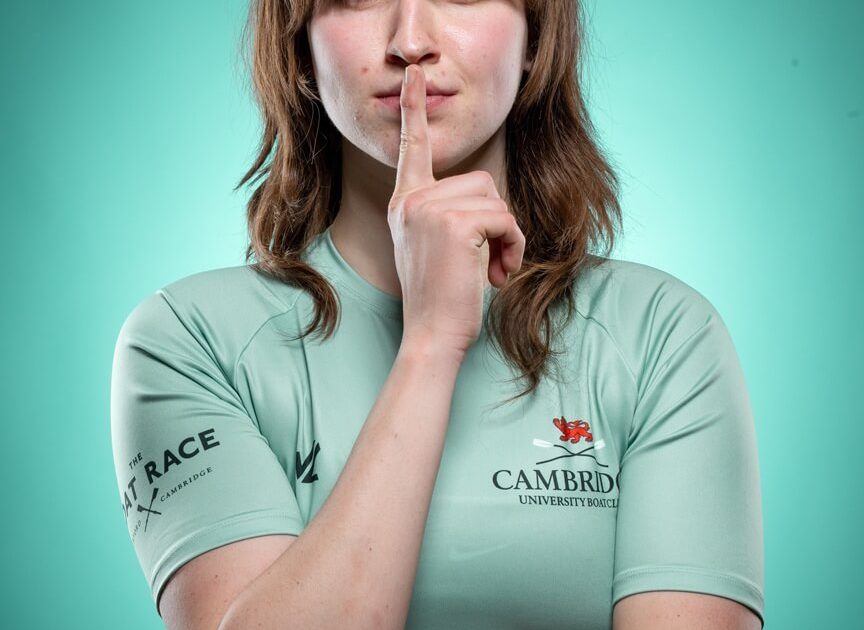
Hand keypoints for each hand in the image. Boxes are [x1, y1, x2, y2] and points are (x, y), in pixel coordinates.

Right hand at [387, 64, 525, 358]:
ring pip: (495, 199)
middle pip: (480, 181)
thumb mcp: (435, 248)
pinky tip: (498, 273)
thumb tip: (487, 201)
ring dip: (507, 236)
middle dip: (496, 221)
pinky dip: (512, 246)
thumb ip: (447, 214)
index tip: (414, 77)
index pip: (411, 149)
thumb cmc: (441, 298)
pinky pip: (504, 218)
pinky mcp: (455, 223)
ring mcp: (429, 209)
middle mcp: (411, 201)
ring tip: (492, 269)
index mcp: (405, 204)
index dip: (413, 110)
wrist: (431, 334)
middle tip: (488, 261)